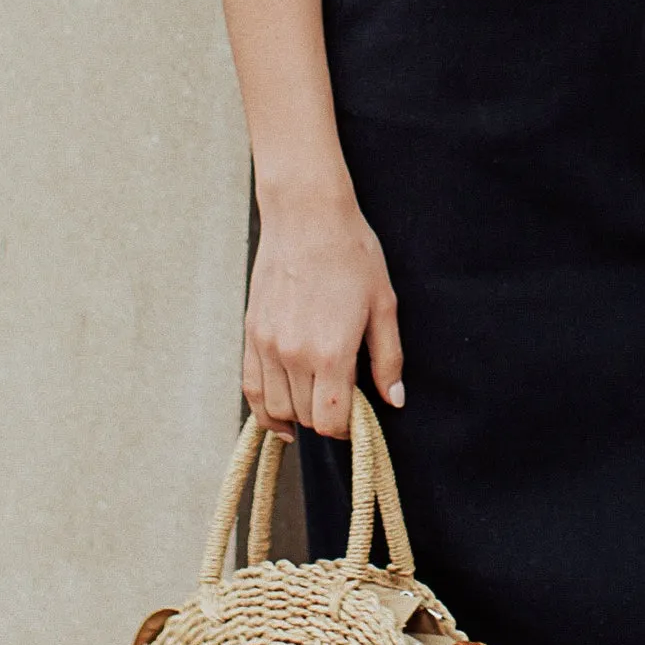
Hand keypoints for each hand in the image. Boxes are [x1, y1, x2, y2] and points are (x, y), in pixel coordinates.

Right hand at [243, 179, 403, 435]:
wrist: (306, 216)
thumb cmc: (352, 254)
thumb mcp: (383, 306)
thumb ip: (388, 359)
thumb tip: (394, 400)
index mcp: (331, 352)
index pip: (331, 421)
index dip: (347, 429)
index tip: (359, 418)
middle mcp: (293, 354)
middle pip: (305, 417)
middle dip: (326, 418)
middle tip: (343, 400)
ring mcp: (267, 345)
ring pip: (275, 408)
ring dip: (297, 415)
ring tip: (316, 402)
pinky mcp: (251, 333)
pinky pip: (250, 388)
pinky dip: (264, 409)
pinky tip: (280, 416)